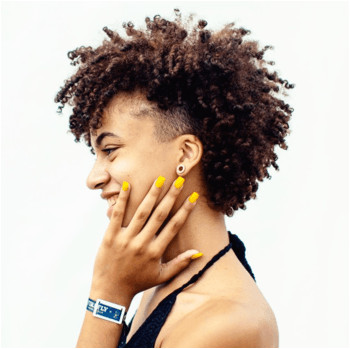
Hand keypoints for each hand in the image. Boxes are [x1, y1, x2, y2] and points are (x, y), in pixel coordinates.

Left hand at [90, 176, 199, 301]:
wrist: (110, 291)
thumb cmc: (138, 283)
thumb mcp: (161, 276)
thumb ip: (180, 264)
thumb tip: (198, 252)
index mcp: (155, 252)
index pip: (174, 226)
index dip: (185, 211)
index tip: (193, 197)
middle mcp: (142, 243)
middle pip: (160, 215)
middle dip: (171, 196)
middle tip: (179, 180)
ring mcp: (125, 239)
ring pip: (141, 212)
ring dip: (151, 194)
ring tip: (159, 179)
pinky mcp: (110, 236)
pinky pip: (117, 214)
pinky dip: (123, 200)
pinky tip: (127, 185)